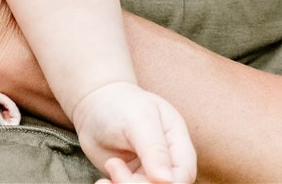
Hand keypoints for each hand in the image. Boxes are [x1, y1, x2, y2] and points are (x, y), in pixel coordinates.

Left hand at [71, 81, 195, 183]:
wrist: (96, 105)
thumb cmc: (120, 104)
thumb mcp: (138, 120)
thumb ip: (154, 148)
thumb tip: (167, 180)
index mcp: (177, 142)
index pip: (184, 173)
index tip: (145, 179)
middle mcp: (167, 160)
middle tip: (115, 168)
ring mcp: (149, 172)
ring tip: (110, 166)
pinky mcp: (132, 179)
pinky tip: (103, 182)